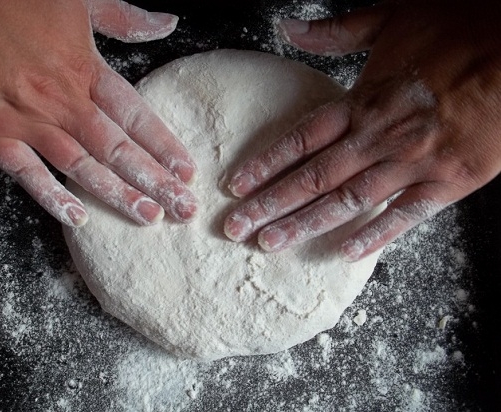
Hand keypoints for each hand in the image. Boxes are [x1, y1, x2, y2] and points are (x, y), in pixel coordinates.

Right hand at [0, 0, 196, 226]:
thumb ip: (123, 18)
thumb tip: (167, 24)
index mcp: (85, 67)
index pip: (135, 116)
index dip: (164, 146)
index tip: (186, 172)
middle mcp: (62, 98)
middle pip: (117, 148)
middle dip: (154, 181)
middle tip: (182, 208)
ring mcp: (26, 118)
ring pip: (81, 165)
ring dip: (117, 194)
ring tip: (149, 216)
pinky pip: (26, 171)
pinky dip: (50, 197)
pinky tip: (78, 218)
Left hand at [224, 0, 500, 260]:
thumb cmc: (461, 27)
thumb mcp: (394, 16)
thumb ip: (336, 31)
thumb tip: (287, 27)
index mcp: (364, 101)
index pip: (301, 140)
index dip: (265, 164)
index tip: (235, 186)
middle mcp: (379, 137)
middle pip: (312, 178)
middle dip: (270, 205)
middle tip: (235, 229)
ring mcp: (412, 163)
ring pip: (347, 202)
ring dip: (305, 225)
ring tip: (270, 244)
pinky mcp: (448, 181)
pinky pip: (405, 216)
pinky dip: (375, 235)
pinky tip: (344, 253)